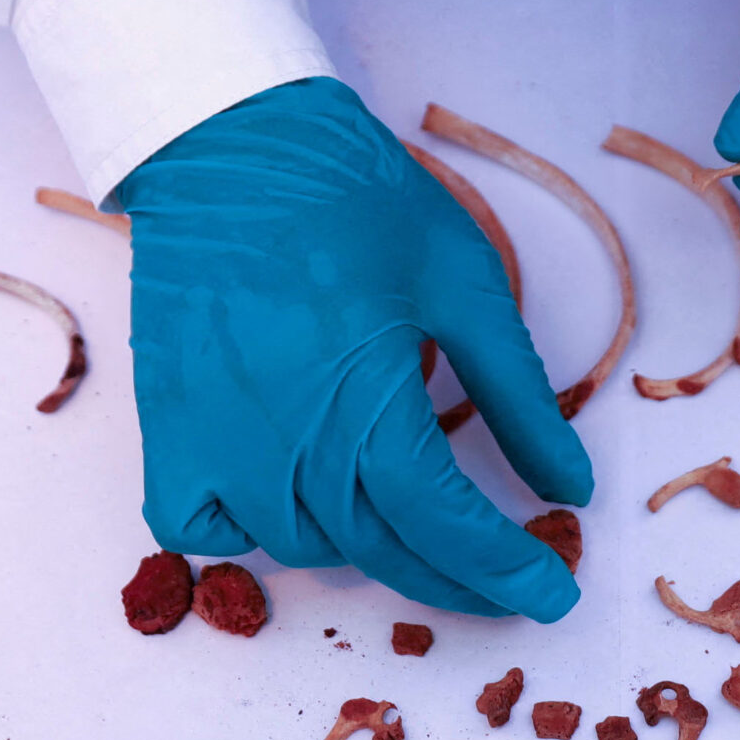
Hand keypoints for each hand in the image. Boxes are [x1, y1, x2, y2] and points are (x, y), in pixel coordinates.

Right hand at [119, 78, 591, 619]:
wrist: (229, 143)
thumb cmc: (353, 201)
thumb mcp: (463, 284)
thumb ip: (517, 396)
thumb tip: (572, 486)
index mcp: (366, 397)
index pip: (445, 523)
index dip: (503, 570)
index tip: (552, 596)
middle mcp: (285, 438)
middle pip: (383, 549)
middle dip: (456, 576)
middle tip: (506, 580)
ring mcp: (214, 443)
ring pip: (301, 547)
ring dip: (364, 547)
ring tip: (409, 516)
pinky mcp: (166, 431)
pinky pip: (200, 529)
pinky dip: (246, 535)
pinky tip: (292, 504)